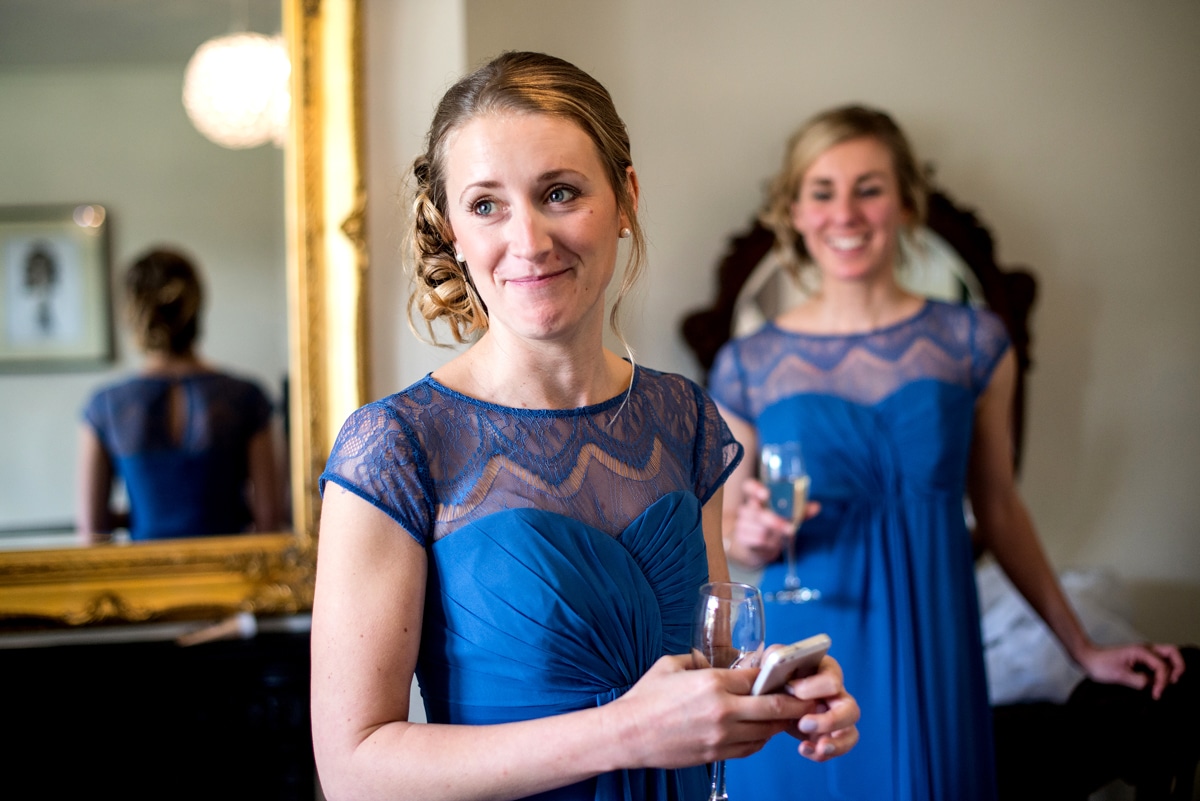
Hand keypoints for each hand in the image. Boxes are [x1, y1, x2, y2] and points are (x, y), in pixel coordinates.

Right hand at [607, 654, 817, 768]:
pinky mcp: (716, 754)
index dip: (778, 675)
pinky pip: (750, 748)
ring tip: (790, 716)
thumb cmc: (645, 697)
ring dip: (780, 723)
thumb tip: (718, 658)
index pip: (759, 678)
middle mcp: (722, 710)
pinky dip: (761, 739)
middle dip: (798, 704)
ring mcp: (720, 736)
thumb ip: (699, 660)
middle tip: (813, 699)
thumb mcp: (671, 665)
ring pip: (766, 731)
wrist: (626, 735)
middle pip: (775, 708)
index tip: (790, 673)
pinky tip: (762, 731)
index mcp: (712, 682)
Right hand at [726, 479, 818, 568]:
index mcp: (756, 498)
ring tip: (780, 537)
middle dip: (774, 521)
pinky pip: (758, 540)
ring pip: (760, 529)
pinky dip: (769, 544)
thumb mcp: (785, 516)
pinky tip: (772, 543)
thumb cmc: (772, 526)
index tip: (766, 494)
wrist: (755, 546)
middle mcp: (747, 509)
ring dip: (774, 535)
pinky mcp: (742, 537)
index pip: (749, 487)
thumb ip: (799, 510)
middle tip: (790, 529)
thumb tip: (817, 506)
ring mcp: (742, 523)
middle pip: (757, 512)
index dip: (755, 489)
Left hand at [778, 655, 859, 761]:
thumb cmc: (775, 671)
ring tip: (819, 748)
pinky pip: (834, 748)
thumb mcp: (773, 658)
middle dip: (831, 721)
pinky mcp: (827, 735)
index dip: (813, 687)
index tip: (790, 689)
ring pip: (850, 733)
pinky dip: (821, 753)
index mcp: (826, 671)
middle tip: (803, 724)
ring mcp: (835, 716)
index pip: (832, 679)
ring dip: (837, 744)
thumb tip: (780, 661)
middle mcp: (837, 694)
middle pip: (850, 709)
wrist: (768, 690)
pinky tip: (804, 749)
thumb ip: (777, 656)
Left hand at [1076, 641, 1185, 699]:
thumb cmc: (1100, 664)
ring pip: (1168, 657)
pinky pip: (1159, 663)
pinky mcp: (1141, 659)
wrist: (1088, 658)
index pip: (1162, 666)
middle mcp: (1146, 649)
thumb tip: (1153, 685)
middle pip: (1172, 652)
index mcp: (1141, 651)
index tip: (1156, 694)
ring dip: (1172, 669)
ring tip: (1165, 685)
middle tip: (1173, 682)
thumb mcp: (1120, 676)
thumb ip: (1140, 681)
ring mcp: (1144, 653)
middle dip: (1178, 667)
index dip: (1162, 682)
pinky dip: (1163, 672)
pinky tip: (1158, 683)